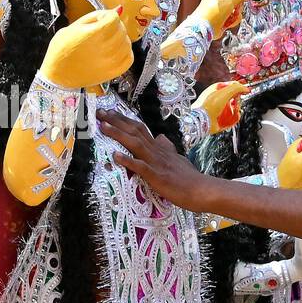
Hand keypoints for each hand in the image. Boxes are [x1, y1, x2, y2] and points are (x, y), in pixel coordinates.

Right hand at [39, 9, 132, 90]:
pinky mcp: (112, 72)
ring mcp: (110, 62)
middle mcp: (105, 48)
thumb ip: (97, 16)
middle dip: (114, 26)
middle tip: (101, 31)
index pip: (114, 18)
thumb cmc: (61, 51)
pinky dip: (124, 52)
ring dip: (119, 39)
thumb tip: (117, 9)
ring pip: (127, 43)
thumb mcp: (74, 26)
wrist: (57, 74)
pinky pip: (128, 58)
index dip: (107, 16)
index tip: (100, 21)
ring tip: (106, 41)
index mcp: (94, 34)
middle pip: (121, 29)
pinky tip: (114, 51)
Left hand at [96, 109, 211, 209]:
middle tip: (100, 112)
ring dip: (118, 134)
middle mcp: (156, 151)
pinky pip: (141, 167)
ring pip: (135, 144)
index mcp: (160, 147)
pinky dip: (128, 160)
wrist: (201, 190)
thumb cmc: (189, 178)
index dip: (123, 119)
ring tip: (103, 127)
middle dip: (116, 121)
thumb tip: (160, 137)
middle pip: (134, 131)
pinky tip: (115, 156)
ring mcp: (156, 163)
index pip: (139, 128)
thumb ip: (167, 148)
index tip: (109, 112)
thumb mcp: (177, 158)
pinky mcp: (157, 176)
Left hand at [159, 0, 252, 60]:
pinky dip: (232, 21)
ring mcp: (221, 11)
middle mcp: (218, 0)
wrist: (202, 31)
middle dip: (239, 4)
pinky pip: (233, 18)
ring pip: (236, 9)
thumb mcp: (228, 2)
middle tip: (237, 8)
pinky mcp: (222, 20)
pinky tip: (227, 24)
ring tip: (230, 17)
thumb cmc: (211, 14)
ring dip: (236, 14)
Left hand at [192, 81, 246, 133]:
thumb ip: (236, 88)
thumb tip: (246, 88)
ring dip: (236, 110)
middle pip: (234, 97)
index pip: (231, 86)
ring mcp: (219, 109)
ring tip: (234, 111)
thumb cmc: (209, 105)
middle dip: (237, 100)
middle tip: (236, 102)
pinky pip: (231, 118)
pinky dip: (234, 118)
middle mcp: (217, 99)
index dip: (238, 87)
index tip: (245, 90)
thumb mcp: (224, 92)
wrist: (202, 121)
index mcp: (216, 89)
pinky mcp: (220, 119)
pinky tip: (233, 118)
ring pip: (233, 108)